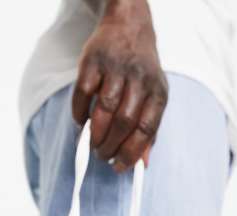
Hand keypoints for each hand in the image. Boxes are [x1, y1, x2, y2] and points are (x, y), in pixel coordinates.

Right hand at [72, 0, 167, 171]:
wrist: (129, 26)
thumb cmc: (141, 72)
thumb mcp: (154, 97)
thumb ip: (149, 130)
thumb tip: (142, 164)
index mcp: (157, 92)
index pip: (146, 129)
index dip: (131, 153)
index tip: (119, 167)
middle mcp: (139, 79)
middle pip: (124, 122)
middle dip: (110, 146)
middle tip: (102, 155)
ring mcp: (115, 68)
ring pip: (104, 110)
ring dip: (96, 134)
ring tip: (93, 145)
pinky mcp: (93, 61)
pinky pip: (83, 94)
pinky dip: (79, 114)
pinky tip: (81, 123)